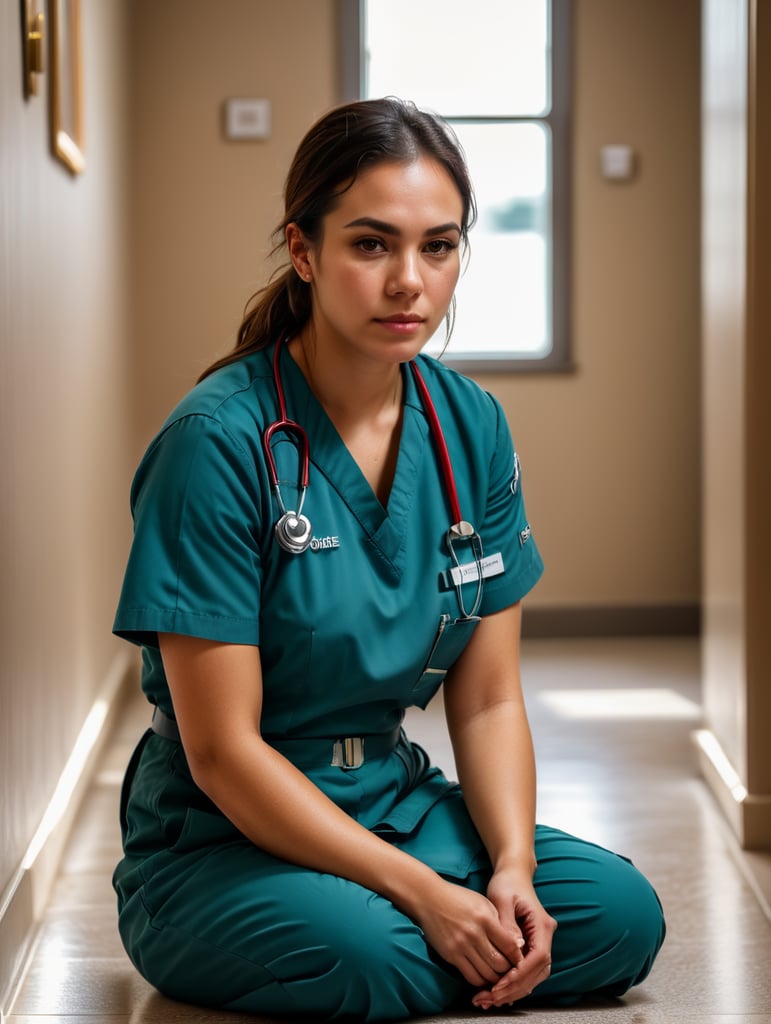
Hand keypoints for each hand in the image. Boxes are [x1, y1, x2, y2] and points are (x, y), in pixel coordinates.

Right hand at [412, 877, 526, 988]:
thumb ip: (499, 923)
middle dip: (509, 971)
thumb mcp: (484, 903)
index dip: (518, 957)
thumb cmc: (459, 899)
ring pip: (487, 974)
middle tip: (512, 971)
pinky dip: (481, 980)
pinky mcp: (451, 956)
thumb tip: (516, 945)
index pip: (509, 946)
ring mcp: (461, 946)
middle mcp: (474, 934)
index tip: (521, 960)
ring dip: (496, 978)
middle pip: (500, 964)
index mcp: (485, 918)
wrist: (429, 898)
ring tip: (500, 976)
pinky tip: (485, 976)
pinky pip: (471, 977)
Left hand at [471, 868, 556, 1008]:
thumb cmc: (506, 883)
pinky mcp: (531, 947)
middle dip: (515, 988)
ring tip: (489, 999)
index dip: (520, 975)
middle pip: (537, 972)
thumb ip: (507, 924)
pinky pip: (526, 971)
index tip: (500, 986)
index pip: (538, 958)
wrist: (512, 874)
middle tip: (490, 999)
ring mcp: (540, 943)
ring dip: (514, 990)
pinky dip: (513, 983)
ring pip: (533, 976)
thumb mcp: (502, 899)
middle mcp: (545, 936)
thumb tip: (514, 949)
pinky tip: (496, 992)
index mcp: (542, 925)